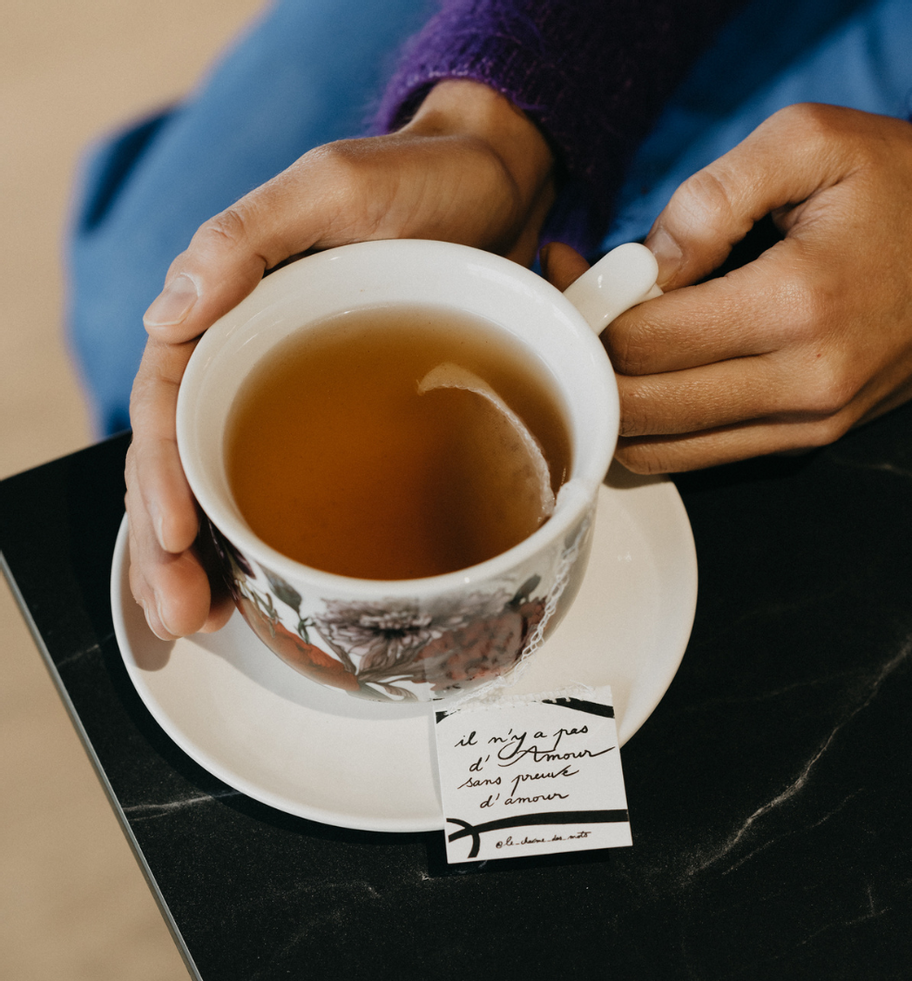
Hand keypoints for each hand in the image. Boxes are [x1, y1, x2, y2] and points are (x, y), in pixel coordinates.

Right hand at [127, 81, 554, 637]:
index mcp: (232, 307)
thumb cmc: (421, 179)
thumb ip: (249, 235)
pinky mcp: (361, 418)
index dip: (161, 474)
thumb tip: (172, 308)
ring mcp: (308, 393)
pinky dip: (285, 540)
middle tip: (185, 612)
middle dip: (173, 544)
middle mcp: (257, 356)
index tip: (171, 535)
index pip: (171, 402)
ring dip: (216, 557)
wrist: (499, 190)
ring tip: (212, 619)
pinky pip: (310, 485)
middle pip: (191, 461)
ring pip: (238, 484)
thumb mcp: (334, 187)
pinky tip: (280, 587)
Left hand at [545, 103, 911, 473]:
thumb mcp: (810, 144)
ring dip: (614, 408)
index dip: (590, 314)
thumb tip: (646, 264)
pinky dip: (655, 431)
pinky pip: (700, 458)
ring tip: (605, 352)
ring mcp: (806, 424)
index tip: (573, 279)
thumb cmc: (904, 190)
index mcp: (794, 305)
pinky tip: (646, 381)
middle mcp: (800, 384)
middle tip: (578, 319)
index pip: (646, 342)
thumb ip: (712, 197)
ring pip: (662, 451)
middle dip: (589, 367)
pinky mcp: (809, 439)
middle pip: (641, 410)